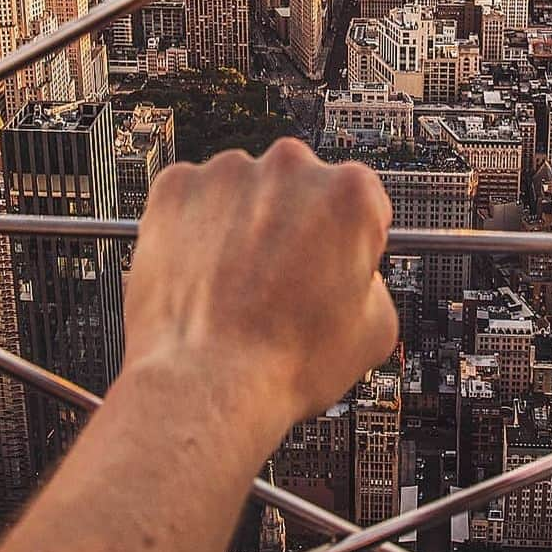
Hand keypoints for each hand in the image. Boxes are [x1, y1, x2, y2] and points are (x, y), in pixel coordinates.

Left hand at [124, 138, 398, 434]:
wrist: (206, 384)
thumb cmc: (288, 364)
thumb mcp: (375, 330)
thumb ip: (374, 281)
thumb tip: (356, 275)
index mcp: (349, 192)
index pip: (358, 200)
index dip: (347, 240)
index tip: (330, 264)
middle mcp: (290, 166)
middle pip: (299, 186)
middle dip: (293, 221)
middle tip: (280, 277)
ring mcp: (228, 172)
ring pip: (244, 189)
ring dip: (243, 221)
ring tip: (234, 282)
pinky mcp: (176, 187)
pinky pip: (192, 198)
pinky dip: (193, 225)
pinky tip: (201, 272)